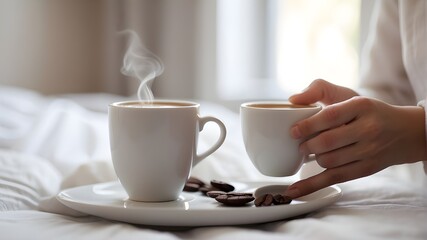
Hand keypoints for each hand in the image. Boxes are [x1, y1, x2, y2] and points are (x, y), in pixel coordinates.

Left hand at [284, 79, 426, 197]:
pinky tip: (294, 190)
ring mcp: (369, 151)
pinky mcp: (366, 169)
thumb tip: (293, 99)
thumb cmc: (365, 111)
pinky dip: (312, 185)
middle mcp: (368, 128)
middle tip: (301, 144)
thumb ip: (319, 89)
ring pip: (328, 161)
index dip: (307, 126)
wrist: (404, 131)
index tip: (293, 131)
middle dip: (307, 146)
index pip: (329, 117)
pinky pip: (334, 178)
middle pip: (327, 142)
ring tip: (312, 153)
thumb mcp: (347, 94)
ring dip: (314, 158)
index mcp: (361, 106)